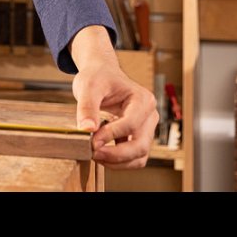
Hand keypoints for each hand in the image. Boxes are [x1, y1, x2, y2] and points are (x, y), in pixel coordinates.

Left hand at [69, 25, 158, 168]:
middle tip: (92, 153)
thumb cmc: (98, 77)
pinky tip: (100, 153)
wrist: (101, 75)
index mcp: (143, 100)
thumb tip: (87, 129)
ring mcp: (146, 129)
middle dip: (116, 155)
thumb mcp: (88, 86)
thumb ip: (87, 106)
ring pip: (139, 156)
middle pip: (140, 146)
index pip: (131, 124)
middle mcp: (149, 116)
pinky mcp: (139, 138)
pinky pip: (133, 158)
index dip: (110, 135)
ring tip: (94, 155)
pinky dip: (118, 161)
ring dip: (117, 162)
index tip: (91, 141)